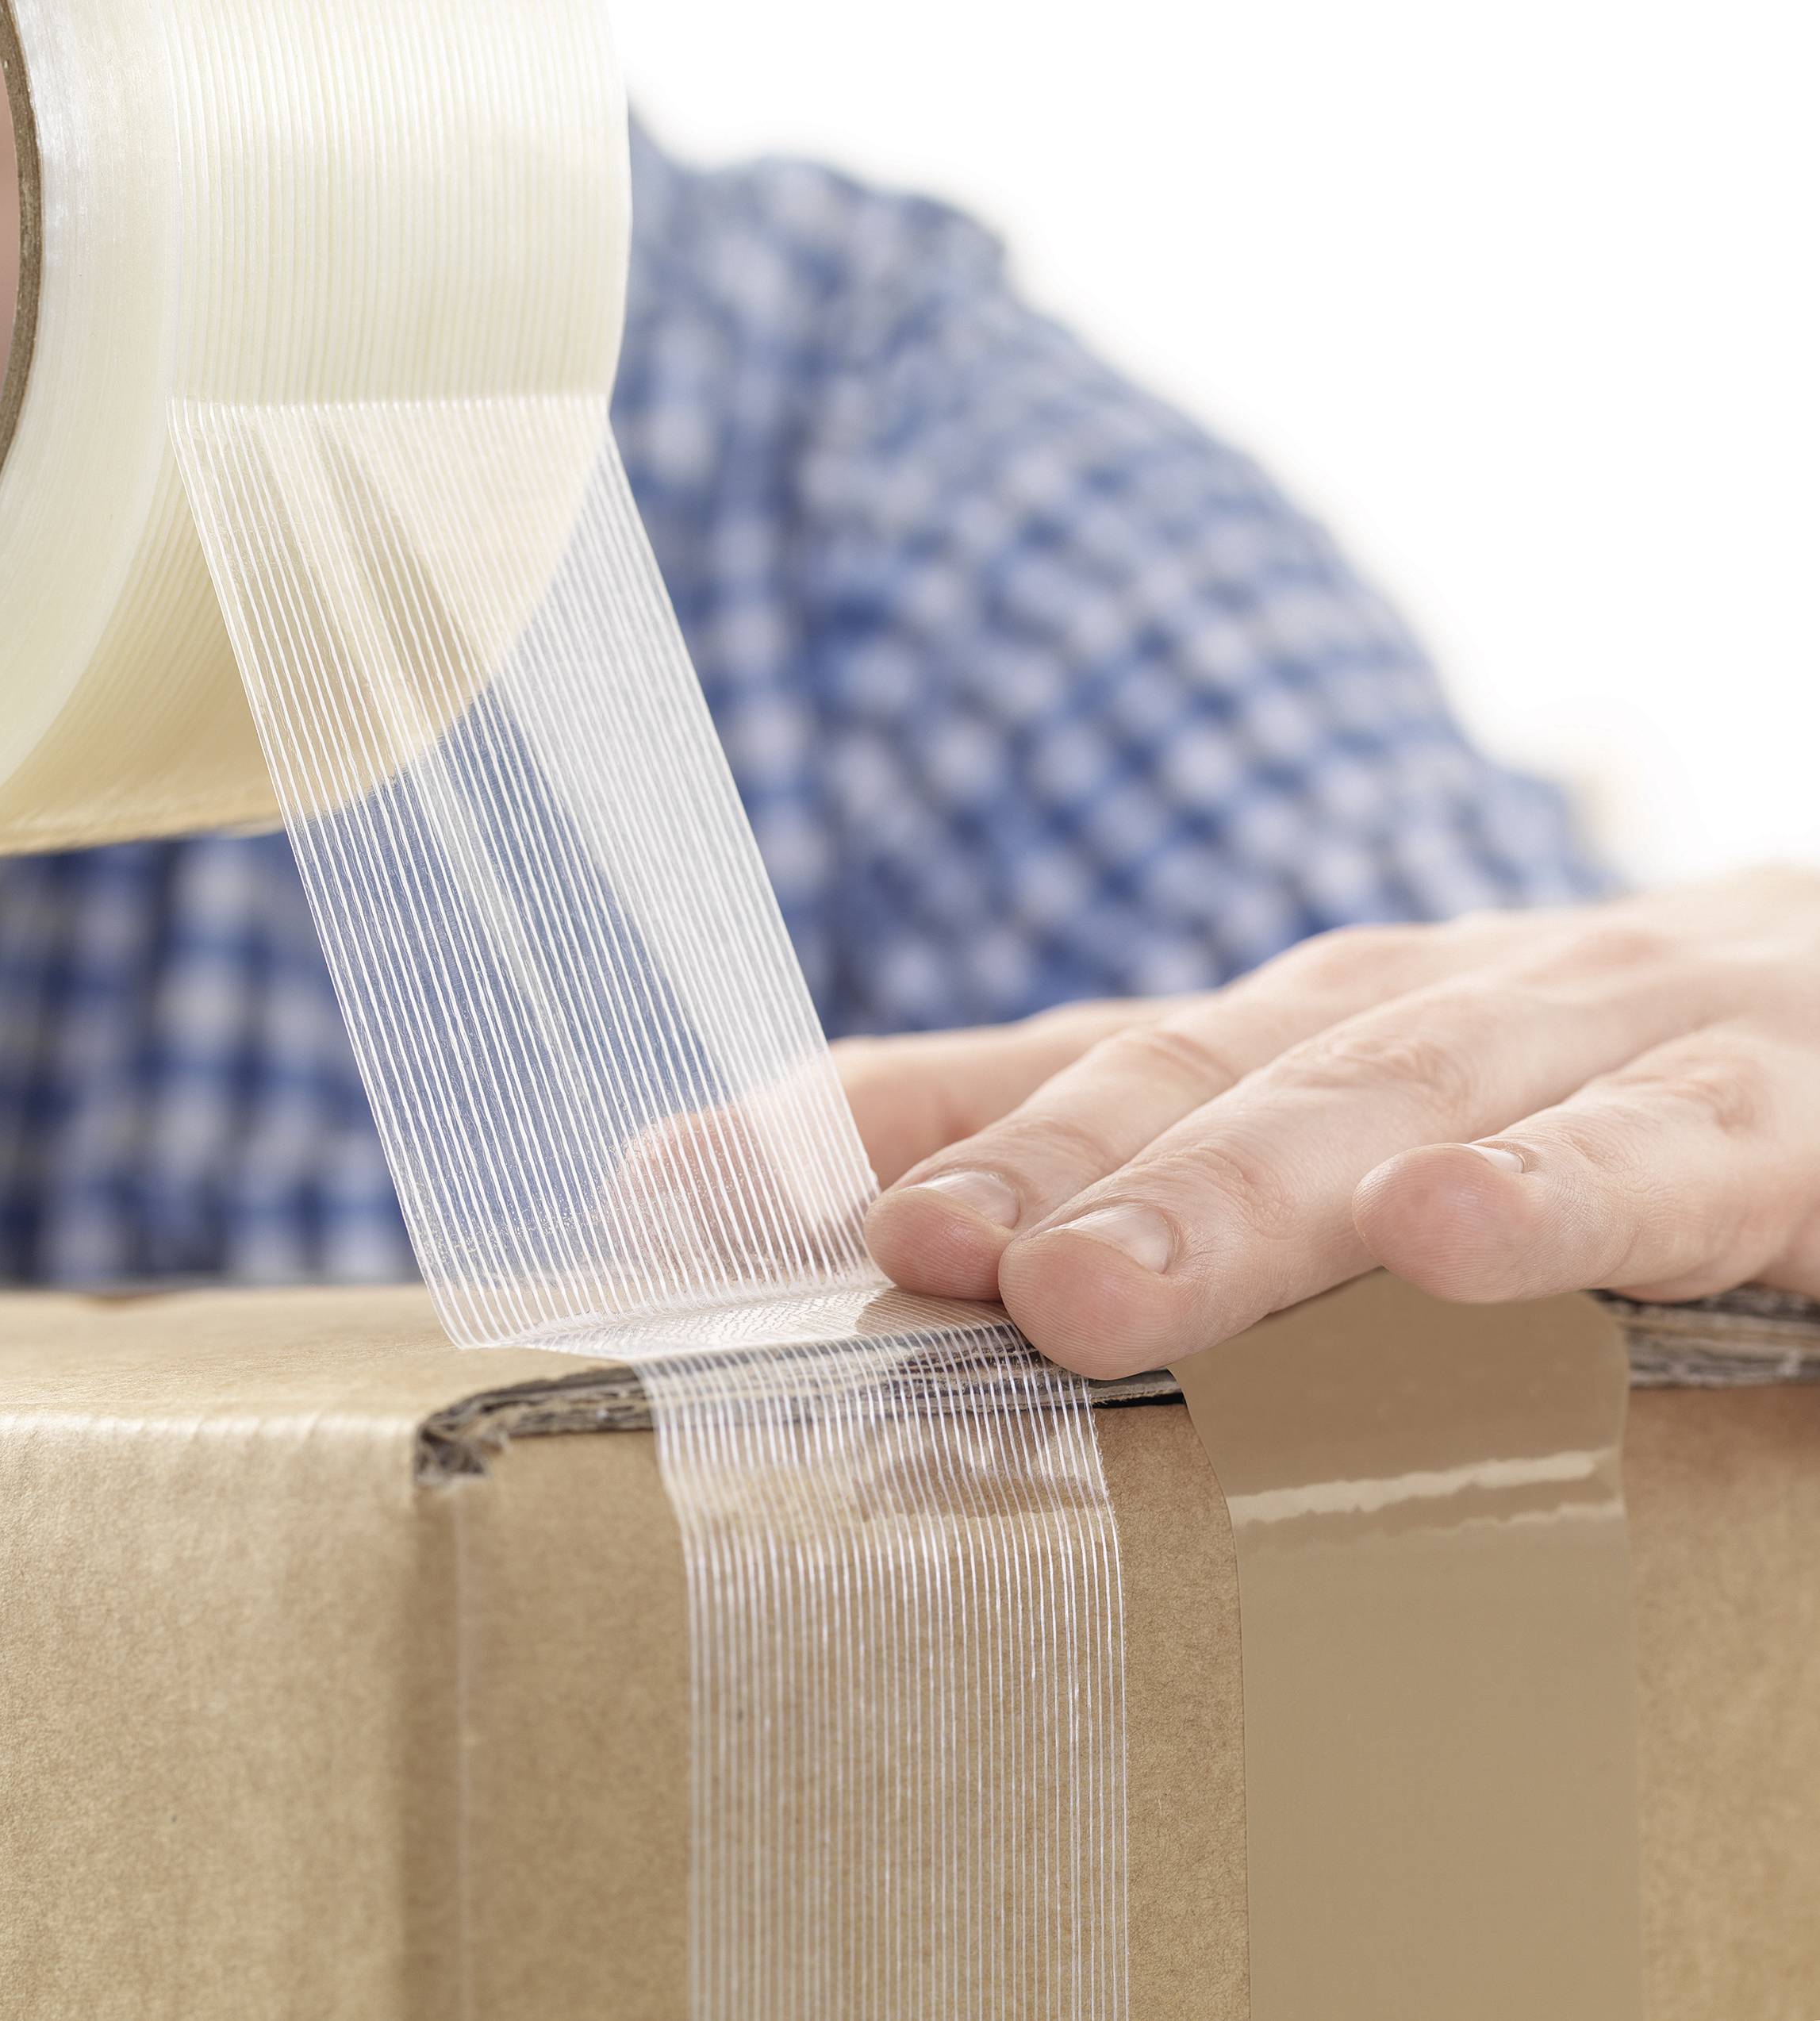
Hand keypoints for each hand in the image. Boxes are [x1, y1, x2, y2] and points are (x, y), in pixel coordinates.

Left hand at [850, 869, 1819, 1375]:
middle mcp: (1397, 1020)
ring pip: (1387, 1115)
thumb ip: (1073, 1145)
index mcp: (1277, 1037)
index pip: (1052, 1069)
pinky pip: (1659, 1164)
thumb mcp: (1299, 1112)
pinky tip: (1454, 1242)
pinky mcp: (1767, 1125)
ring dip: (1236, 1194)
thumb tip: (755, 1191)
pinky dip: (1557, 1194)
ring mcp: (1578, 1052)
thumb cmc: (1534, 1084)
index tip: (681, 1190)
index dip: (883, 1123)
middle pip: (1192, 1092)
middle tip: (916, 1265)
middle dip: (1045, 1176)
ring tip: (1095, 1289)